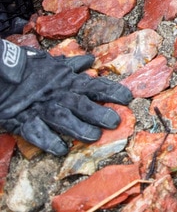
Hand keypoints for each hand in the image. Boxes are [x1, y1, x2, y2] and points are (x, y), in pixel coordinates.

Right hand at [0, 40, 133, 154]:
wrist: (1, 76)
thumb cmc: (29, 70)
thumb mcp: (52, 63)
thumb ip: (72, 65)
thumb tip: (90, 61)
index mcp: (67, 81)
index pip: (94, 86)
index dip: (112, 91)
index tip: (128, 98)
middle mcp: (58, 95)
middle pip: (81, 104)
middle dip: (99, 113)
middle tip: (115, 122)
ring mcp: (41, 108)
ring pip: (63, 119)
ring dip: (79, 128)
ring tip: (94, 137)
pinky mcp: (24, 121)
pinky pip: (37, 133)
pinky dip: (49, 141)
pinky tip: (61, 150)